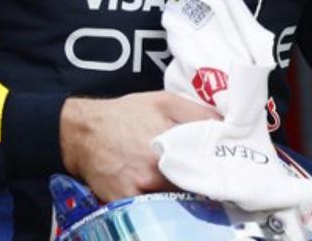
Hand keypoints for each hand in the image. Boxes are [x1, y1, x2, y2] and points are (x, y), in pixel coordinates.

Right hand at [59, 91, 218, 201]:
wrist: (84, 132)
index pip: (209, 160)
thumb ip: (198, 112)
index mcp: (171, 140)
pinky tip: (164, 198)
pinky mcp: (126, 202)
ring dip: (184, 195)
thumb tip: (226, 125)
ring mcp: (141, 187)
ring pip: (176, 199)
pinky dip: (162, 207)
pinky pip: (153, 210)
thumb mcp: (164, 101)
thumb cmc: (125, 115)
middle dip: (204, 182)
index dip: (220, 166)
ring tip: (188, 188)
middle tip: (211, 180)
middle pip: (194, 184)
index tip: (227, 168)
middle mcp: (157, 166)